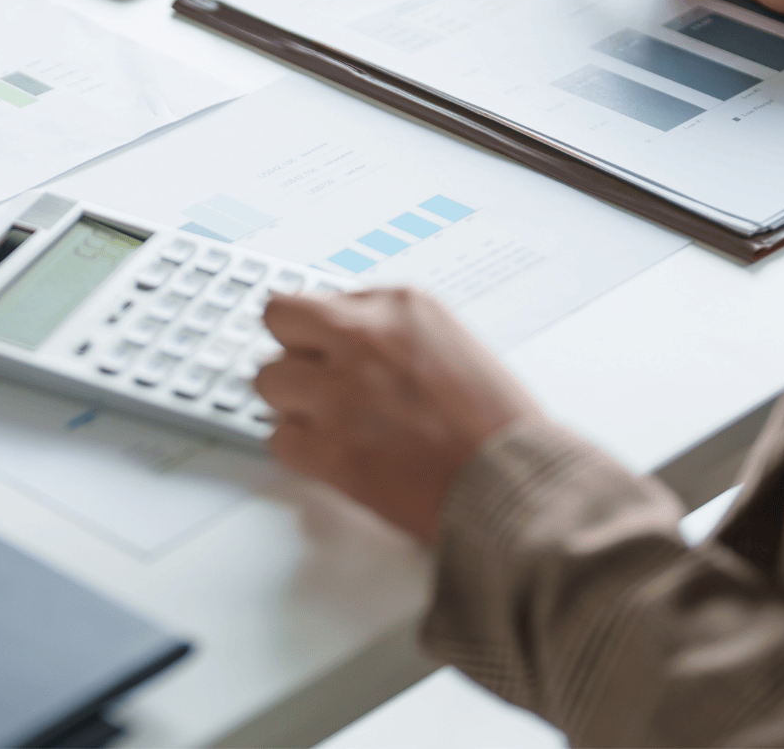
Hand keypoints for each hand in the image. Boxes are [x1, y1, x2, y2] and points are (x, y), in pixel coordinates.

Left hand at [255, 287, 540, 542]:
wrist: (515, 484)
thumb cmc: (500, 428)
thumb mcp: (455, 346)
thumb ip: (397, 337)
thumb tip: (353, 345)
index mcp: (401, 306)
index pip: (324, 299)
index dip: (327, 333)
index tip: (332, 351)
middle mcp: (362, 338)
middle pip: (279, 319)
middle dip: (293, 349)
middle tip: (311, 377)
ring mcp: (338, 391)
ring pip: (269, 380)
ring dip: (292, 402)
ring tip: (330, 423)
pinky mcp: (326, 447)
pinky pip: (279, 438)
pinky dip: (301, 451)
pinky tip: (335, 456)